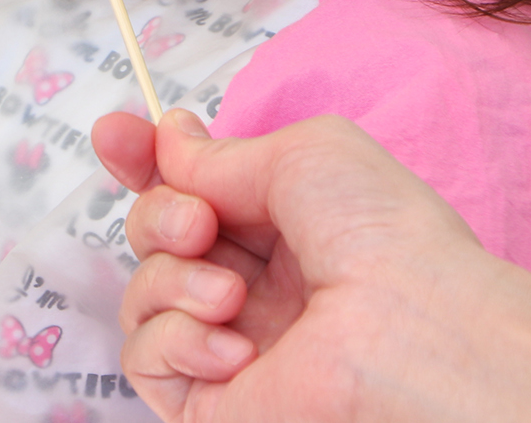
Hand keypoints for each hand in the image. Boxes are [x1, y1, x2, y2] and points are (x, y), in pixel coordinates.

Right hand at [91, 110, 530, 422]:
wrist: (414, 334)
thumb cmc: (382, 237)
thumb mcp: (304, 155)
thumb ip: (219, 152)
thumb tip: (165, 143)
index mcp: (283, 229)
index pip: (189, 188)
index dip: (144, 160)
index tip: (116, 133)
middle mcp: (255, 285)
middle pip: (153, 233)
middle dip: (158, 214)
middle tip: (201, 224)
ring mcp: (230, 344)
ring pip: (141, 291)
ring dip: (171, 278)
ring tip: (233, 295)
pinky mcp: (210, 399)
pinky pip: (143, 356)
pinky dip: (176, 339)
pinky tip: (235, 346)